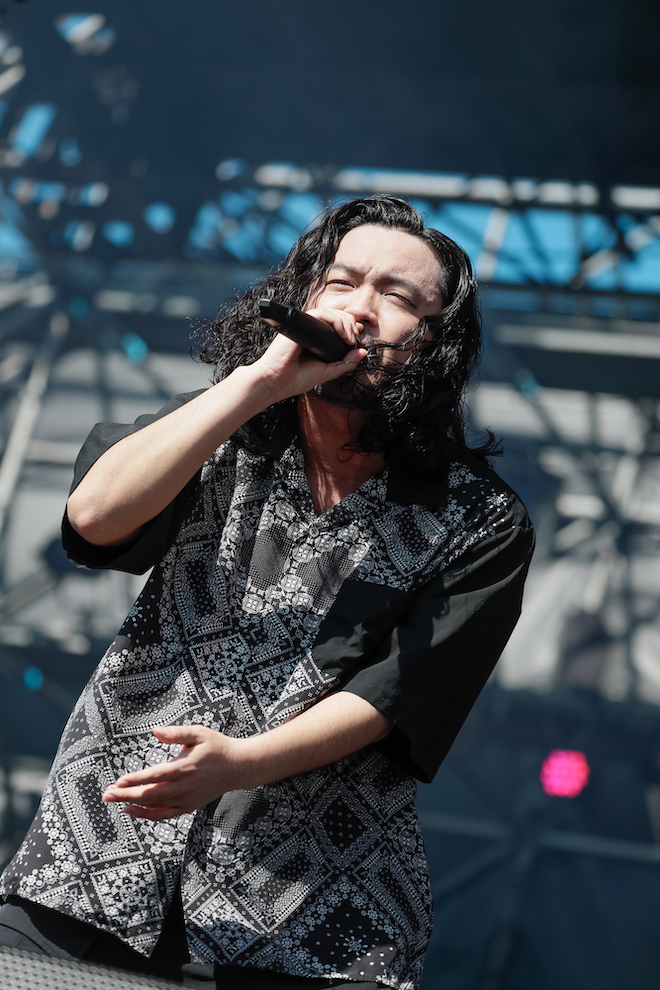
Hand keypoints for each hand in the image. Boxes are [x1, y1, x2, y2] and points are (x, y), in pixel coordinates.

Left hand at [102, 725, 247, 820]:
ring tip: (114, 802)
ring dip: (133, 805)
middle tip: (106, 795)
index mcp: (185, 767)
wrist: (238, 767)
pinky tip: (132, 810)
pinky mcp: (188, 806)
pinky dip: (147, 815)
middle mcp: (184, 786)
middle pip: (151, 795)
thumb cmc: (217, 747)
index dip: (136, 780)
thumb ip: (176, 733)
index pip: (156, 776)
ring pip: (155, 808)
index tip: (119, 781)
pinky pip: (164, 815)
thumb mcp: (199, 733)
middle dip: (127, 795)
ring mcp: (186, 799)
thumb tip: (156, 731)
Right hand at [255, 307, 366, 400]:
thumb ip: (344, 364)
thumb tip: (362, 353)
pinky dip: (335, 321)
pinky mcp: (299, 324)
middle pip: (336, 315)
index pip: (336, 325)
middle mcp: (310, 330)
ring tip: (350, 338)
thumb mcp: (326, 372)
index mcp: (315, 339)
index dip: (350, 327)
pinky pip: (321, 314)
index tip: (358, 336)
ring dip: (346, 322)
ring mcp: (304, 326)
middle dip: (350, 324)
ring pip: (330, 312)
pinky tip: (342, 335)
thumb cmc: (294, 379)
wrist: (276, 382)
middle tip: (355, 338)